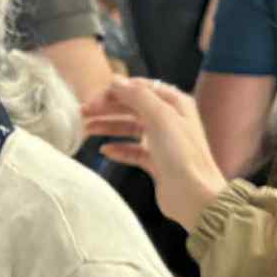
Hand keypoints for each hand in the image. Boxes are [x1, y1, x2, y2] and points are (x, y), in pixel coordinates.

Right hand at [83, 78, 228, 230]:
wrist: (194, 194)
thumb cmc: (181, 154)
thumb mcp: (160, 116)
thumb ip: (138, 96)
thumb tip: (116, 81)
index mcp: (174, 103)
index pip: (140, 88)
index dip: (116, 91)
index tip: (95, 98)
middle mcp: (169, 119)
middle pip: (132, 107)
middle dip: (107, 108)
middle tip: (83, 113)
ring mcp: (163, 141)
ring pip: (130, 128)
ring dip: (108, 127)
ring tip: (87, 130)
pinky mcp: (156, 162)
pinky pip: (133, 150)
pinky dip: (118, 149)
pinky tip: (105, 150)